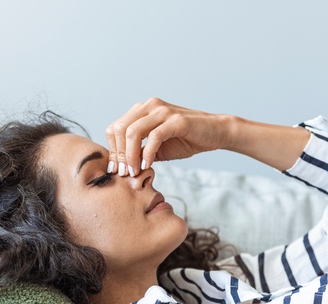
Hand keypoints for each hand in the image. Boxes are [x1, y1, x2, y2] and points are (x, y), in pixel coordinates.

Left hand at [105, 98, 231, 175]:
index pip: (115, 128)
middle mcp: (150, 106)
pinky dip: (147, 154)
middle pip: (120, 129)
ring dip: (130, 155)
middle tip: (124, 173)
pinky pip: (154, 137)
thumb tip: (121, 167)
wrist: (215, 133)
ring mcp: (163, 111)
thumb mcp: (157, 148)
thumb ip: (139, 152)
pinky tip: (148, 165)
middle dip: (119, 154)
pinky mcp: (177, 120)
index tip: (116, 169)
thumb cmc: (186, 140)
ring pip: (133, 131)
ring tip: (134, 171)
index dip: (112, 150)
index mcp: (142, 110)